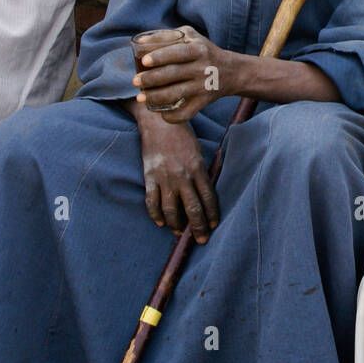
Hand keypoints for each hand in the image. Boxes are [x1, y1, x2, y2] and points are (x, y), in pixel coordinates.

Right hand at [129, 100, 217, 242]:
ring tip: (179, 232)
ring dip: (176, 225)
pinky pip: (152, 202)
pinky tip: (161, 222)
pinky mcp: (149, 177)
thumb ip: (203, 172)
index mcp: (198, 168)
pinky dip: (156, 215)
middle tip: (201, 240)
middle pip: (193, 209)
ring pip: (171, 210)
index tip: (213, 226)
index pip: (208, 198)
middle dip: (198, 227)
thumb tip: (207, 192)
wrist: (158, 122)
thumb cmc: (182, 136)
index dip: (212, 215)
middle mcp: (182, 176)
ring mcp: (165, 178)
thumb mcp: (199, 151)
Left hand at [132, 26, 230, 123]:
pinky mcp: (203, 102)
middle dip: (151, 79)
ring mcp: (202, 87)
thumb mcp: (189, 36)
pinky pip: (186, 113)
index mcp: (198, 49)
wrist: (230, 71)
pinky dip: (172, 117)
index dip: (160, 56)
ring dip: (155, 98)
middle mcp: (202, 68)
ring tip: (140, 98)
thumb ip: (165, 36)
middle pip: (173, 74)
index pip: (177, 53)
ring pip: (176, 94)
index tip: (144, 61)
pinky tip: (160, 113)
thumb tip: (139, 42)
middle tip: (135, 81)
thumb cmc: (202, 50)